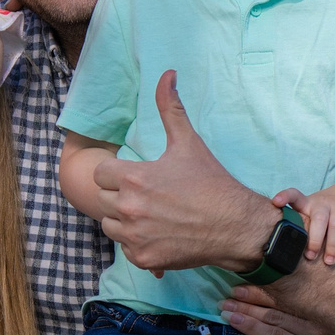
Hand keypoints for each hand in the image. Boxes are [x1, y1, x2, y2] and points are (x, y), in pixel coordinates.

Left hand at [91, 71, 277, 273]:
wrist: (235, 226)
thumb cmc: (211, 183)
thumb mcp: (188, 143)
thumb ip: (170, 108)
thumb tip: (167, 74)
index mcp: (133, 178)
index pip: (99, 174)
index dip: (116, 173)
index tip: (135, 176)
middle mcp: (129, 208)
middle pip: (102, 200)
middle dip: (119, 196)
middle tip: (147, 196)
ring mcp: (135, 236)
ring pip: (109, 226)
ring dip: (123, 221)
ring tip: (151, 214)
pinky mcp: (143, 259)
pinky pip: (125, 249)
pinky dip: (137, 243)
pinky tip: (159, 233)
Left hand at [220, 293, 334, 334]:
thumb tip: (327, 299)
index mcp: (330, 316)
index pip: (292, 298)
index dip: (267, 289)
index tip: (248, 279)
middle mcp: (319, 329)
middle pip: (277, 313)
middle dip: (250, 302)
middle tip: (227, 292)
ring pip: (273, 333)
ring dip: (248, 322)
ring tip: (227, 312)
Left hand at [277, 187, 334, 265]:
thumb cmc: (319, 213)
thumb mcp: (306, 212)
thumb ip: (293, 225)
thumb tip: (277, 250)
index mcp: (307, 203)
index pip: (294, 195)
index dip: (285, 196)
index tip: (276, 202)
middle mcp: (323, 204)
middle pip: (319, 218)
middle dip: (314, 239)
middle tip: (310, 256)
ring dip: (332, 246)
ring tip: (328, 262)